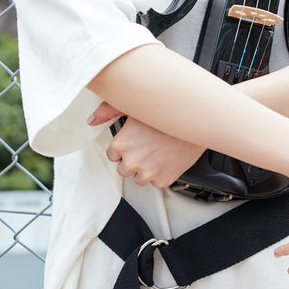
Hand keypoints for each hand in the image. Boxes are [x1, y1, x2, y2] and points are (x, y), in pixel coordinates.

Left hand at [89, 102, 204, 187]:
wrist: (196, 123)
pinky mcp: (163, 180)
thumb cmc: (167, 114)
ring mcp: (147, 173)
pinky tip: (167, 159)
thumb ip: (108, 111)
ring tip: (158, 153)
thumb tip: (92, 119)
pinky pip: (157, 182)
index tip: (135, 142)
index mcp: (121, 145)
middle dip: (134, 160)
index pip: (113, 155)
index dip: (124, 148)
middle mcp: (131, 161)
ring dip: (146, 169)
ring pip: (140, 178)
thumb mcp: (134, 106)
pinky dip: (162, 173)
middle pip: (124, 169)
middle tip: (148, 147)